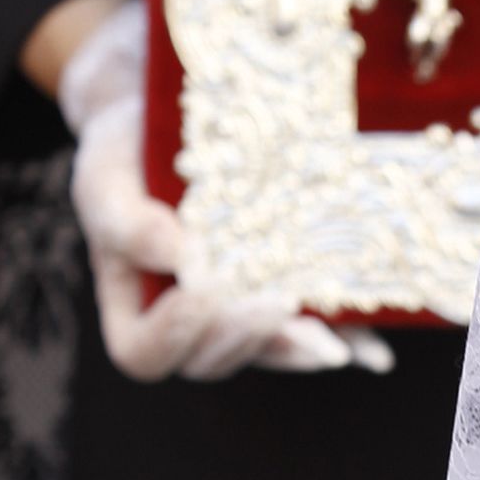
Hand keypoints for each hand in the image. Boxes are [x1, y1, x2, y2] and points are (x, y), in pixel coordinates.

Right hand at [57, 0, 394, 383]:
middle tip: (276, 301)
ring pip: (268, 353)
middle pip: (211, 362)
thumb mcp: (105, 177)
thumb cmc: (123, 153)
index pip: (144, 354)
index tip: (204, 289)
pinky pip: (317, 333)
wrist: (165, 117)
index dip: (175, 334)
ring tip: (328, 337)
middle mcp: (187, 324)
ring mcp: (239, 315)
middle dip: (247, 337)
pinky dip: (347, 343)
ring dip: (298, 347)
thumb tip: (182, 261)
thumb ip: (128, 223)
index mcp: (133, 309)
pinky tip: (374, 355)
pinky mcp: (288, 299)